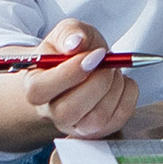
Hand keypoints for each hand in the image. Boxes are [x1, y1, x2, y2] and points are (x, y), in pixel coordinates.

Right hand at [0, 14, 140, 150]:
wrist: (82, 68)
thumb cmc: (71, 51)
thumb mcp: (68, 32)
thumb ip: (69, 33)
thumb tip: (75, 43)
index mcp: (34, 86)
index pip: (42, 89)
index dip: (71, 73)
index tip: (96, 55)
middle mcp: (50, 112)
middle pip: (68, 111)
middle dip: (97, 84)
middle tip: (107, 62)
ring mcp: (74, 126)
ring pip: (95, 120)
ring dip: (114, 89)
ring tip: (113, 70)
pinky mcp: (97, 131)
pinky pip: (118, 119)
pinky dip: (128, 95)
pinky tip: (120, 82)